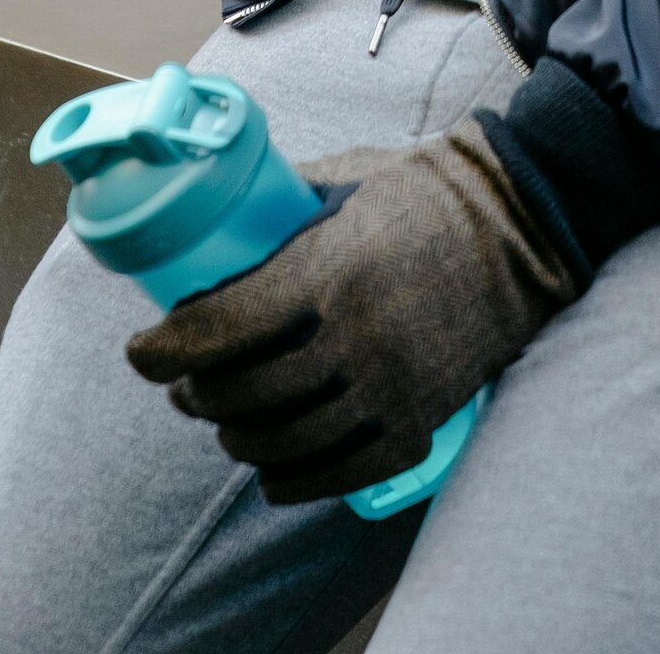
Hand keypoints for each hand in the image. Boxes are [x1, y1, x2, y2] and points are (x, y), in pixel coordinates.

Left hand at [124, 120, 579, 503]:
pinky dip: (292, 479)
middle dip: (194, 395)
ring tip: (221, 421)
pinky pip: (337, 472)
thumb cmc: (419, 189)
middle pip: (242, 391)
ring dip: (235, 438)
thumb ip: (281, 203)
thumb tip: (215, 220)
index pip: (218, 329)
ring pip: (282, 440)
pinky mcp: (418, 421)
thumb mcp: (341, 180)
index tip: (140, 352)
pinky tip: (269, 471)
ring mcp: (388, 387)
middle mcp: (353, 336)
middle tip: (179, 384)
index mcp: (326, 269)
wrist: (518, 224)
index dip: (165, 350)